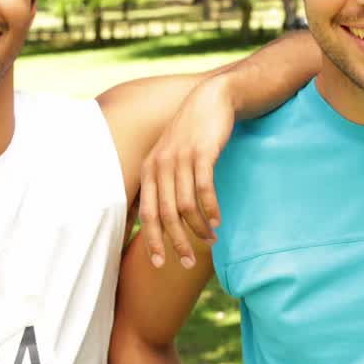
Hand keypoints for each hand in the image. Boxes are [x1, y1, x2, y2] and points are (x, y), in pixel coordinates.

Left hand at [138, 75, 234, 268]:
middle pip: (165, 214)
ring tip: (210, 241)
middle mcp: (160, 165)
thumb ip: (162, 183)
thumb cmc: (192, 134)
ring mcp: (180, 158)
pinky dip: (211, 209)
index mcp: (149, 170)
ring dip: (197, 228)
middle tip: (187, 263)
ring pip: (185, 205)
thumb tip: (157, 216)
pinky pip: (204, 189)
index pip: (146, 214)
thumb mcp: (170, 157)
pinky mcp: (202, 153)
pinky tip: (218, 221)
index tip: (160, 264)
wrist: (212, 100)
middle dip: (175, 242)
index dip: (152, 241)